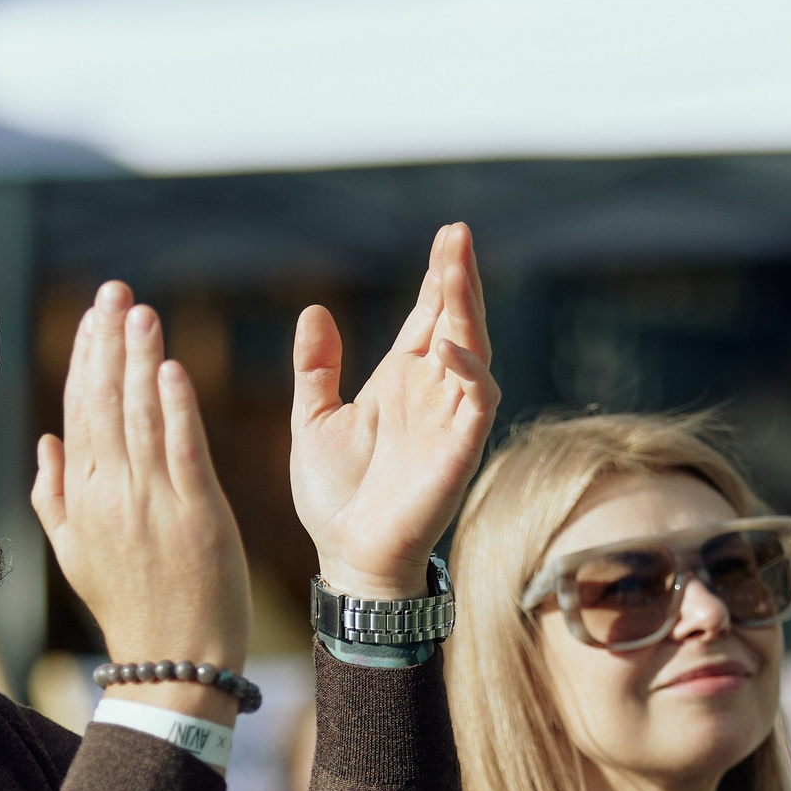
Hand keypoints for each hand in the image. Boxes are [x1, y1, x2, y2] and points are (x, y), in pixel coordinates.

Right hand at [33, 283, 250, 722]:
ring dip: (141, 359)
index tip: (95, 314)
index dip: (87, 357)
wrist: (175, 661)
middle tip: (117, 292)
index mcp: (80, 496)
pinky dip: (177, 408)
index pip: (80, 410)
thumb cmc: (129, 607)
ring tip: (143, 312)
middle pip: (106, 402)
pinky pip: (183, 451)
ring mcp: (153, 503)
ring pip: (142, 417)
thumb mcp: (74, 554)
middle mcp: (110, 492)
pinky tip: (172, 369)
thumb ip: (54, 495)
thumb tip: (46, 441)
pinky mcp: (198, 514)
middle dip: (110, 341)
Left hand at [290, 224, 499, 600]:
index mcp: (401, 382)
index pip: (430, 316)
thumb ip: (316, 368)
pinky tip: (449, 346)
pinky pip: (478, 404)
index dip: (440, 277)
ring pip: (473, 352)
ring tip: (456, 268)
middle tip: (458, 234)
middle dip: (459, 279)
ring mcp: (450, 421)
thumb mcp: (313, 418)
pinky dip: (469, 373)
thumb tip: (314, 310)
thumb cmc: (335, 496)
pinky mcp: (459, 453)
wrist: (347, 555)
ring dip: (467, 311)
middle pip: (457, 322)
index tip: (449, 234)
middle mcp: (432, 394)